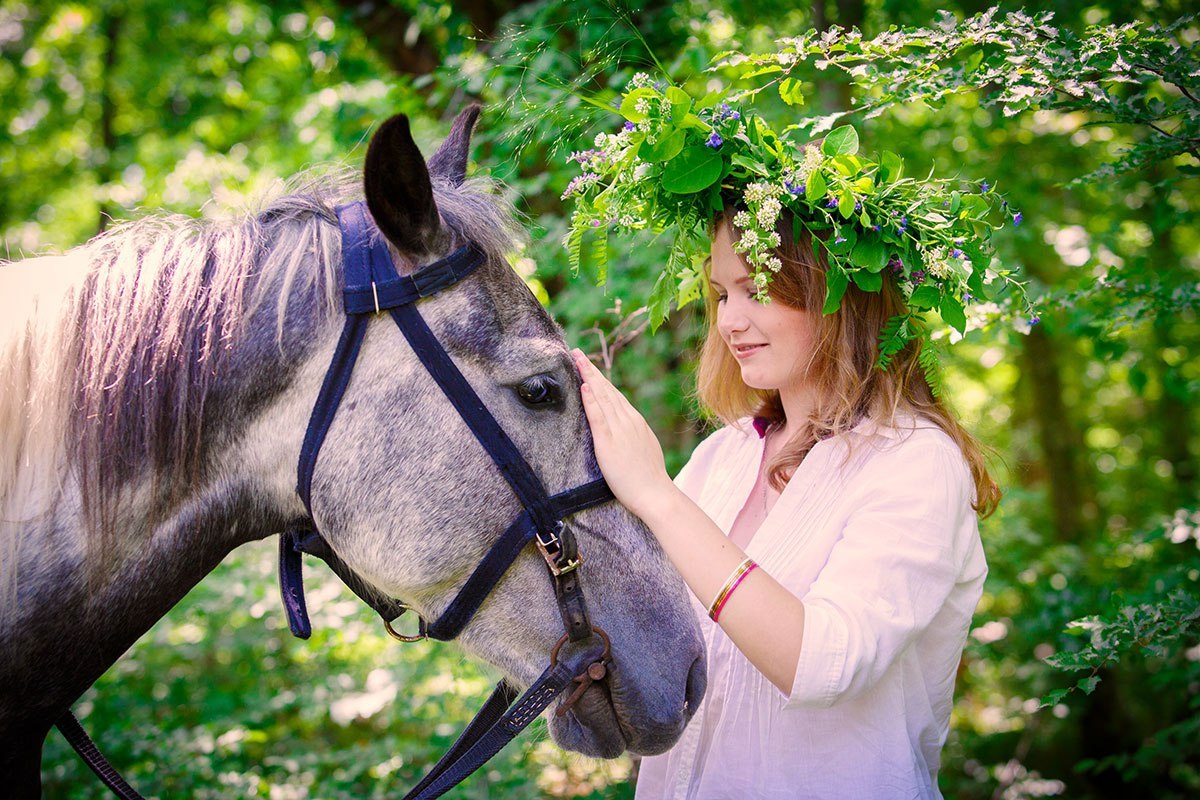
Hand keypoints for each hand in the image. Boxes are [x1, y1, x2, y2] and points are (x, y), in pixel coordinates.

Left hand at [572, 349, 674, 519]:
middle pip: (606, 390)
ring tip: (576, 360)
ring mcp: (619, 430)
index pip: (614, 395)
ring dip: (588, 377)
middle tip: (577, 353)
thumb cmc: (649, 479)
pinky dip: (591, 400)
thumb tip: (625, 431)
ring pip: (602, 397)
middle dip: (591, 370)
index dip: (600, 379)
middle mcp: (628, 421)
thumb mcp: (643, 448)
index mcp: (635, 422)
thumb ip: (633, 436)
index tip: (589, 366)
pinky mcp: (609, 443)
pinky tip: (584, 387)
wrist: (655, 494)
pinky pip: (598, 417)